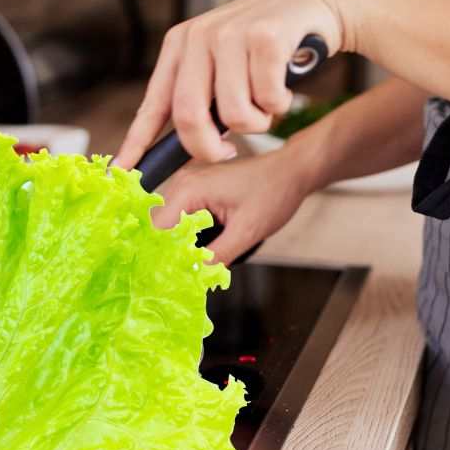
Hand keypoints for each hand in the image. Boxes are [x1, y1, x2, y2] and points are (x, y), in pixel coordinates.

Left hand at [114, 0, 355, 168]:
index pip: (153, 103)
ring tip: (266, 101)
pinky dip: (280, 104)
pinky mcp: (264, 37)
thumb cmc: (265, 47)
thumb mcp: (221, 64)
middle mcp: (199, 36)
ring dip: (257, 122)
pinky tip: (284, 84)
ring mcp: (231, 34)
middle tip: (227, 152)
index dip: (136, 141)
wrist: (316, 4)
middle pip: (189, 117)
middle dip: (208, 148)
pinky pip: (267, 100)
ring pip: (234, 115)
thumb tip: (178, 148)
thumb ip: (198, 97)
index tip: (121, 170)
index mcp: (180, 45)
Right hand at [153, 149, 314, 264]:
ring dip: (179, 245)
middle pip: (160, 227)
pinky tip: (200, 250)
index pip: (158, 229)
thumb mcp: (246, 232)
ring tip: (193, 265)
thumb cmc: (274, 192)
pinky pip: (182, 217)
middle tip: (182, 276)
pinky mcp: (197, 189)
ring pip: (170, 224)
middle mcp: (183, 182)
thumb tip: (193, 277)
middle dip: (169, 252)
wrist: (291, 171)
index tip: (167, 278)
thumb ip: (217, 257)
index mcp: (190, 188)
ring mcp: (189, 184)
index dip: (161, 255)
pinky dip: (188, 236)